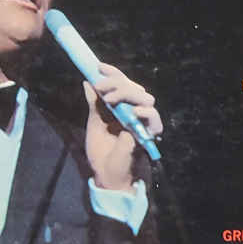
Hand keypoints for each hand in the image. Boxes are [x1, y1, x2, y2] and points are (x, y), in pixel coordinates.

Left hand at [84, 64, 162, 191]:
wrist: (107, 176)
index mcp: (123, 107)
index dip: (113, 73)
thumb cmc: (102, 152)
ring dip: (128, 94)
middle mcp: (135, 112)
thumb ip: (95, 104)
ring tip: (111, 100)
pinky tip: (133, 111)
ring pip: (145, 97)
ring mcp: (143, 122)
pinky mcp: (149, 134)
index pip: (123, 84)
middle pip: (134, 87)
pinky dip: (145, 111)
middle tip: (101, 86)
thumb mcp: (95, 124)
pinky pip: (154, 117)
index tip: (99, 67)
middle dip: (118, 82)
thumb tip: (88, 82)